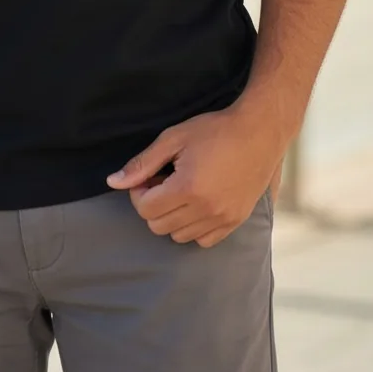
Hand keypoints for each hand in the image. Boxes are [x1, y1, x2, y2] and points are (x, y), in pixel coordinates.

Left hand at [107, 105, 286, 248]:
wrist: (259, 131)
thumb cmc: (214, 130)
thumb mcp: (173, 139)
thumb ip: (142, 163)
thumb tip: (113, 182)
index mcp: (188, 188)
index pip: (145, 209)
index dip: (139, 192)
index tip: (148, 176)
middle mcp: (206, 209)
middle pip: (159, 226)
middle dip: (153, 205)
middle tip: (163, 181)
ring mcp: (223, 218)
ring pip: (179, 236)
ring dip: (172, 217)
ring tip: (181, 191)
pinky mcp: (236, 221)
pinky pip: (204, 241)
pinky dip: (194, 227)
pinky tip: (197, 203)